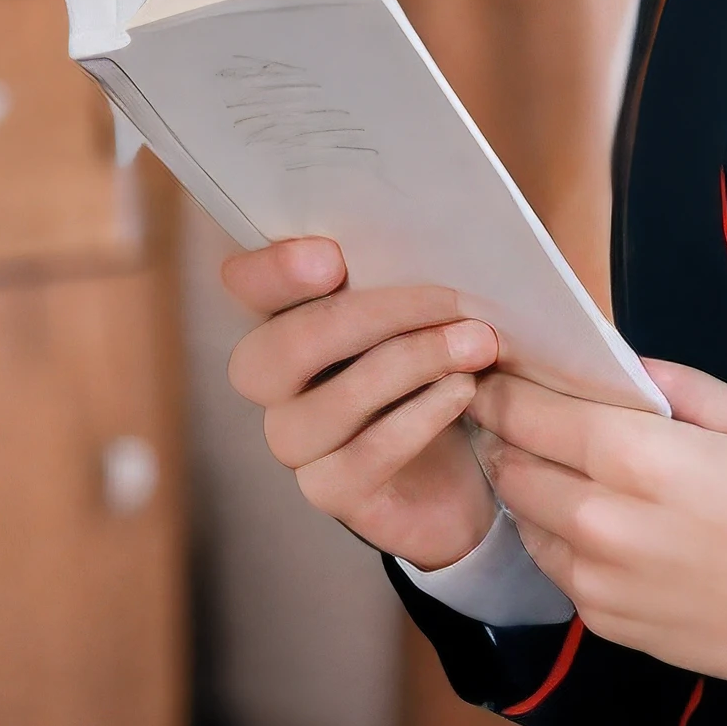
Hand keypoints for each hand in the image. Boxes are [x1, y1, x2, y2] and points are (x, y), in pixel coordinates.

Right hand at [221, 236, 503, 570]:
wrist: (476, 471)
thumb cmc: (448, 371)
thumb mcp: (434, 314)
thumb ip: (414, 272)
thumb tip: (443, 233)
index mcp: (292, 320)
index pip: (249, 285)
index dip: (274, 269)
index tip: (331, 257)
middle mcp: (278, 385)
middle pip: (283, 346)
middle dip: (372, 315)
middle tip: (451, 300)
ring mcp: (299, 443)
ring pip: (332, 401)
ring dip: (412, 362)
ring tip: (476, 345)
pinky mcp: (334, 492)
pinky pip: (366, 454)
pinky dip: (420, 417)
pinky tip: (463, 392)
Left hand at [472, 358, 726, 693]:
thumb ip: (680, 388)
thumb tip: (619, 365)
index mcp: (644, 460)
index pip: (534, 417)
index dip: (502, 392)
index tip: (491, 376)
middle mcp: (607, 524)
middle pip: (514, 469)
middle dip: (504, 436)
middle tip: (508, 415)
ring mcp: (602, 582)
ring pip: (525, 522)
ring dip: (528, 489)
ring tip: (549, 465)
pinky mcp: (609, 624)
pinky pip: (557, 570)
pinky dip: (559, 539)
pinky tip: (591, 522)